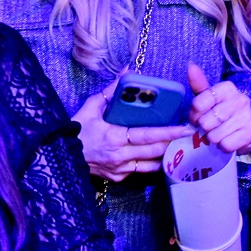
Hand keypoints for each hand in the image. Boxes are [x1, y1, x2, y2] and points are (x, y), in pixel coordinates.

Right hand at [71, 78, 193, 182]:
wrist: (61, 155)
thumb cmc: (77, 130)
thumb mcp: (91, 107)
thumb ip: (111, 91)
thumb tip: (126, 72)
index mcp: (115, 137)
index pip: (147, 136)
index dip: (168, 133)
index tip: (184, 128)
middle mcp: (120, 156)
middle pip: (154, 151)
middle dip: (173, 142)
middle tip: (189, 134)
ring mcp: (120, 169)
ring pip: (151, 164)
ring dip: (165, 154)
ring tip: (179, 144)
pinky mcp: (119, 177)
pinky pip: (140, 170)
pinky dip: (150, 162)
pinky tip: (158, 154)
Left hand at [187, 63, 250, 154]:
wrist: (244, 126)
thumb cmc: (221, 110)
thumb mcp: (208, 97)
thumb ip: (198, 84)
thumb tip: (190, 65)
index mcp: (227, 88)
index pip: (198, 104)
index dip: (194, 116)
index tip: (197, 117)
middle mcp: (239, 99)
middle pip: (206, 122)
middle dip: (204, 129)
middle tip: (209, 127)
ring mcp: (247, 115)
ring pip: (215, 136)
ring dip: (213, 139)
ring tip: (218, 133)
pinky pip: (226, 145)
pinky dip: (223, 147)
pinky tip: (227, 139)